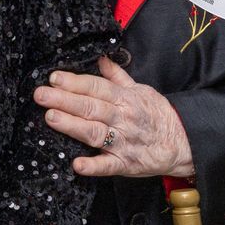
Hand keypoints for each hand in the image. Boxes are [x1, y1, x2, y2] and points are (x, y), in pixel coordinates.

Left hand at [34, 56, 193, 178]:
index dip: (74, 82)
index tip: (54, 78)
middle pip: (90, 107)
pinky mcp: (125, 164)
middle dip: (63, 100)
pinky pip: (107, 166)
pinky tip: (77, 164)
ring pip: (94, 132)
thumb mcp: (141, 90)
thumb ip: (117, 76)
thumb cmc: (158, 115)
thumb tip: (101, 58)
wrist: (183, 142)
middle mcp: (122, 119)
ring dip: (72, 125)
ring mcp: (123, 142)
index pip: (96, 87)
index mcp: (124, 98)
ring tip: (51, 118)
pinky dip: (93, 166)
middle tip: (41, 95)